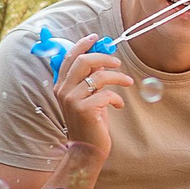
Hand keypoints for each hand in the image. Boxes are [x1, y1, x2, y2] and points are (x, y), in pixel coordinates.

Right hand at [53, 36, 134, 154]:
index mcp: (61, 85)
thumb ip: (91, 78)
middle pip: (82, 61)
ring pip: (99, 76)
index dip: (83, 45)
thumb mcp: (88, 96)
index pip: (69, 58)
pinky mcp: (84, 110)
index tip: (96, 38)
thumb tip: (102, 59)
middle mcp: (63, 91)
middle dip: (103, 57)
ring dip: (118, 77)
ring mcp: (72, 100)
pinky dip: (117, 98)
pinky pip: (106, 94)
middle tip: (117, 62)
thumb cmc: (90, 121)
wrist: (87, 149)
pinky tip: (118, 105)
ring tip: (128, 82)